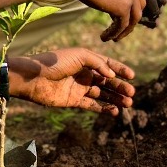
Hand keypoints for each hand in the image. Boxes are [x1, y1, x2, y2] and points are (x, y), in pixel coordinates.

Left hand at [8, 49, 135, 115]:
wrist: (34, 78)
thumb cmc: (55, 62)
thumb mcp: (79, 55)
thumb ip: (98, 63)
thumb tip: (111, 74)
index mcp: (87, 61)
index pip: (108, 65)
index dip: (121, 70)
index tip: (132, 76)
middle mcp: (85, 74)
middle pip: (108, 81)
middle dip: (120, 87)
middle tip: (131, 93)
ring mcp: (80, 88)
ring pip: (103, 94)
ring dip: (115, 98)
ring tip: (128, 104)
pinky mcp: (74, 101)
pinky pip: (92, 105)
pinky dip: (104, 108)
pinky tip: (114, 111)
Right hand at [63, 0, 146, 40]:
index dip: (131, 2)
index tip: (123, 13)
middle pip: (139, 3)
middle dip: (132, 18)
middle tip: (121, 27)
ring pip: (134, 17)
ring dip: (125, 30)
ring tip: (114, 38)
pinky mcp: (123, 6)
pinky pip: (122, 24)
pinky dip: (115, 33)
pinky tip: (105, 38)